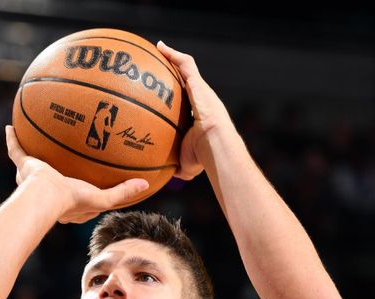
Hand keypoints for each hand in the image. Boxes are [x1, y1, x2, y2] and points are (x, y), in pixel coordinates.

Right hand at [5, 126, 148, 223]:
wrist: (46, 197)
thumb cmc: (73, 200)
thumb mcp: (103, 198)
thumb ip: (123, 192)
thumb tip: (145, 185)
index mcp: (66, 202)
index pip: (76, 195)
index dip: (84, 188)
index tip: (92, 179)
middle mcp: (47, 189)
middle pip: (52, 176)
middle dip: (56, 168)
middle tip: (62, 158)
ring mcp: (33, 178)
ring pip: (31, 164)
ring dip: (32, 153)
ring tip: (36, 138)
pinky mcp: (24, 167)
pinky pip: (16, 150)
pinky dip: (13, 139)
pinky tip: (11, 126)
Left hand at [156, 41, 233, 180]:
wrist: (216, 146)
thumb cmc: (202, 159)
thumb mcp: (185, 164)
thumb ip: (175, 165)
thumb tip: (162, 174)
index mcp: (200, 118)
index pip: (188, 104)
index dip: (177, 97)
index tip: (165, 94)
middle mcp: (202, 101)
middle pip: (187, 81)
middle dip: (174, 72)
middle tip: (158, 68)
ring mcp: (202, 91)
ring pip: (187, 69)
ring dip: (173, 58)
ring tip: (158, 49)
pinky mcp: (200, 85)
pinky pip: (186, 65)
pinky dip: (173, 55)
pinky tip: (161, 48)